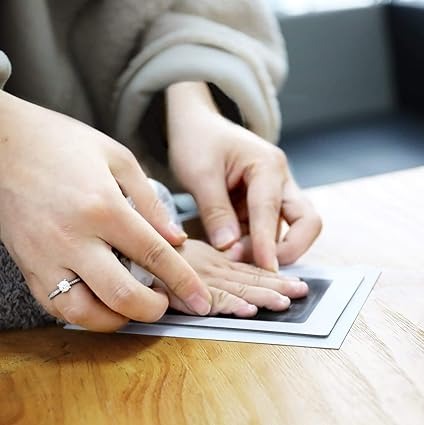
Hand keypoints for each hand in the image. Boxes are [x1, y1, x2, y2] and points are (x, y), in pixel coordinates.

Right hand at [0, 91, 210, 331]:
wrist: (3, 142)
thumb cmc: (63, 143)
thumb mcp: (118, 159)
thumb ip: (150, 201)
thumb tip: (176, 238)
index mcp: (103, 207)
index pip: (154, 255)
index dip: (184, 283)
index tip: (201, 300)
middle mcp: (73, 237)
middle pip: (121, 295)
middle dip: (153, 310)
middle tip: (165, 304)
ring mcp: (45, 255)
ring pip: (83, 313)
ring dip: (117, 321)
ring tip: (133, 308)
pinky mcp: (27, 265)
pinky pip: (55, 306)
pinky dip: (84, 314)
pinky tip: (100, 303)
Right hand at [153, 239, 308, 316]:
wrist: (131, 245)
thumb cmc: (159, 250)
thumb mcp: (190, 254)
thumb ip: (210, 263)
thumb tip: (232, 269)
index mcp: (214, 259)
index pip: (248, 269)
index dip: (272, 276)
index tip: (294, 281)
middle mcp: (212, 267)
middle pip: (249, 278)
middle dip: (277, 286)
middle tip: (301, 292)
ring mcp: (200, 278)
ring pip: (237, 289)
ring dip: (262, 296)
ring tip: (284, 303)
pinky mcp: (185, 290)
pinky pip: (211, 299)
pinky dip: (231, 305)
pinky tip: (248, 311)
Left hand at [166, 82, 321, 270]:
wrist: (197, 126)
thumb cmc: (198, 141)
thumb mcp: (200, 174)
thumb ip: (215, 211)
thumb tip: (230, 247)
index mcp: (267, 165)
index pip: (272, 211)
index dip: (267, 244)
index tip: (265, 271)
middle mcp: (280, 180)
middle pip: (307, 222)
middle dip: (291, 249)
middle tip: (262, 269)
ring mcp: (275, 192)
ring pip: (288, 230)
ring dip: (268, 249)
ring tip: (236, 260)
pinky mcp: (264, 204)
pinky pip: (269, 230)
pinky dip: (257, 245)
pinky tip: (235, 252)